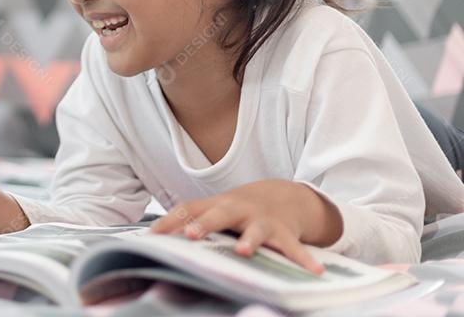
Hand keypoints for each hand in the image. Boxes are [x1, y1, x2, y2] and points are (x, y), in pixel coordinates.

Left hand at [149, 180, 342, 273]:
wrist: (284, 194)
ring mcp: (262, 220)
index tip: (151, 236)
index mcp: (216, 205)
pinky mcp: (285, 231)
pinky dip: (304, 259)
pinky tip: (314, 271)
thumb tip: (152, 237)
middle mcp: (237, 209)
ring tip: (244, 251)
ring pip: (255, 230)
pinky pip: (295, 247)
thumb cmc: (239, 208)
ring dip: (250, 240)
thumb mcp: (215, 210)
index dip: (170, 222)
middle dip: (204, 224)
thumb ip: (188, 221)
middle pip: (218, 214)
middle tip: (191, 235)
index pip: (188, 210)